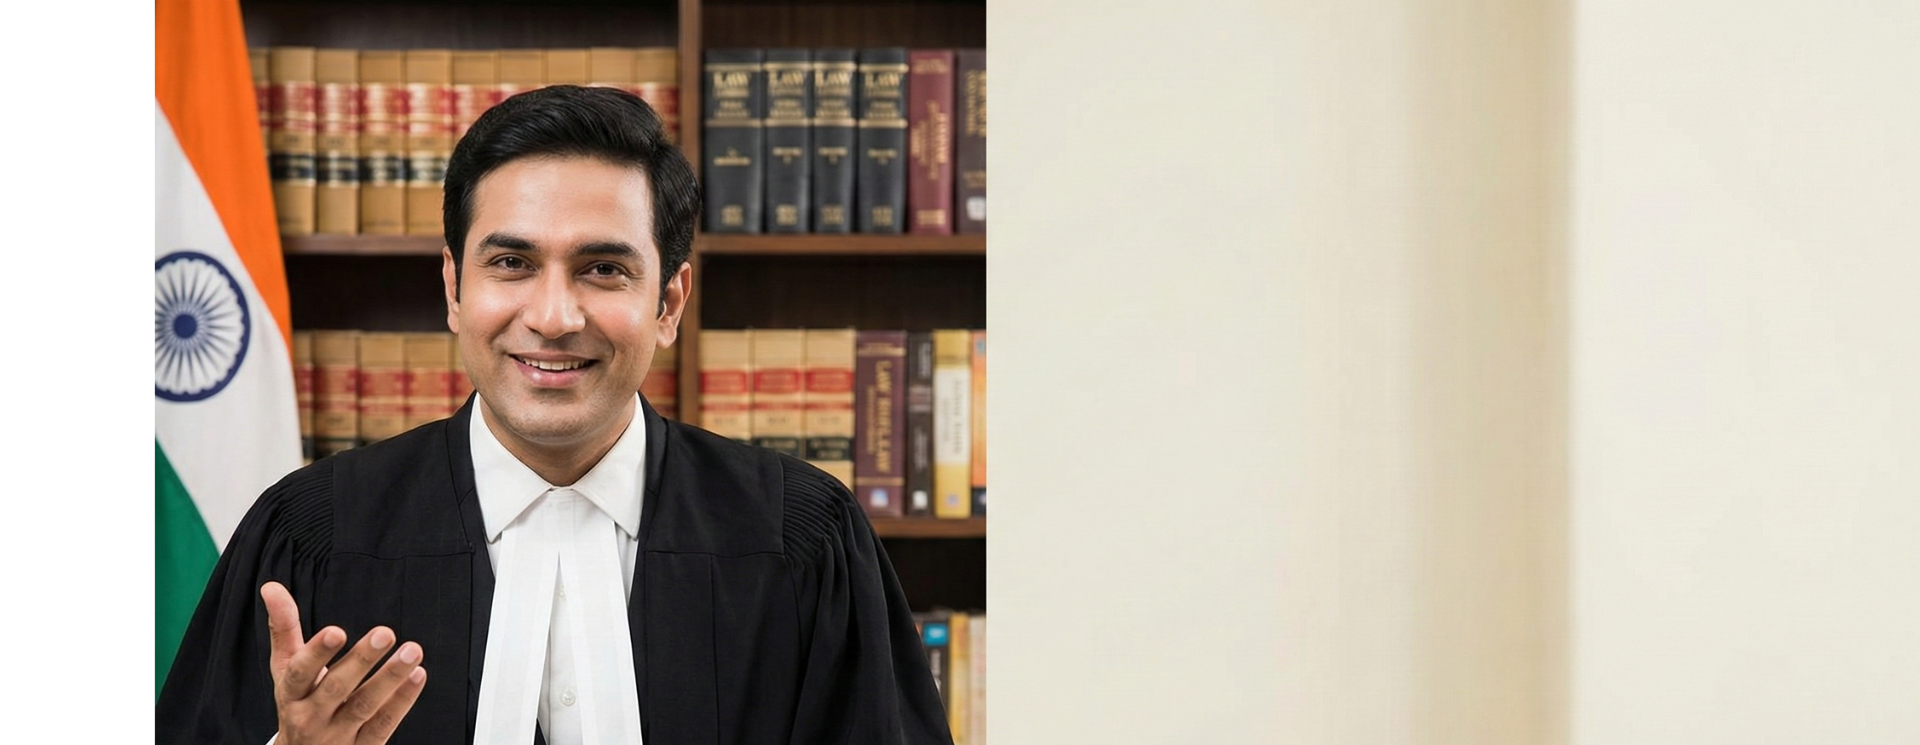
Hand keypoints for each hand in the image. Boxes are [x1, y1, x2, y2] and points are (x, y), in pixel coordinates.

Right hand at [261, 582, 427, 744]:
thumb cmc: (297, 703)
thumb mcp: (285, 669)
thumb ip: (284, 629)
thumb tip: (271, 586)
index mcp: (291, 693)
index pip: (299, 673)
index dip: (317, 653)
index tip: (336, 631)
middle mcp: (310, 717)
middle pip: (335, 688)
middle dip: (361, 660)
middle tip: (386, 632)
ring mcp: (336, 736)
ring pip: (364, 707)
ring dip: (390, 678)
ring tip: (413, 650)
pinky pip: (383, 725)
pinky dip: (402, 701)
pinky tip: (418, 675)